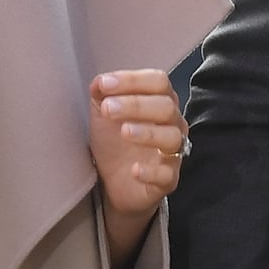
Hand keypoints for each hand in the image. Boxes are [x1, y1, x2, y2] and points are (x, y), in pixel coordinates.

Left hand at [90, 67, 184, 268]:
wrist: (112, 188)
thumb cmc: (110, 146)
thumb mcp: (99, 118)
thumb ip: (99, 95)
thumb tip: (96, 82)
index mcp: (157, 104)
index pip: (158, 81)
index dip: (133, 80)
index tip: (102, 85)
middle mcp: (171, 126)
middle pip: (166, 106)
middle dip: (135, 103)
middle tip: (104, 107)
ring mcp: (172, 156)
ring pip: (173, 138)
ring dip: (146, 131)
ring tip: (119, 129)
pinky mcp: (168, 183)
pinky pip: (169, 176)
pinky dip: (153, 171)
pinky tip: (134, 169)